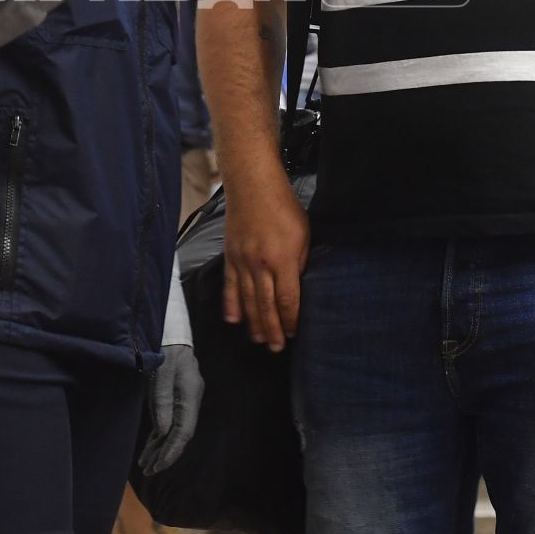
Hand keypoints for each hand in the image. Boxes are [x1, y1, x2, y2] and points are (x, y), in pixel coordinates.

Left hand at [138, 344, 203, 474]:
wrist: (169, 330)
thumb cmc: (164, 348)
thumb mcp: (160, 372)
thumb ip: (162, 401)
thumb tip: (162, 432)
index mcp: (190, 395)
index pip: (183, 431)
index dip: (172, 451)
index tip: (158, 466)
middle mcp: (189, 400)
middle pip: (179, 434)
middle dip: (165, 454)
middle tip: (148, 471)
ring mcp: (182, 399)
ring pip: (173, 430)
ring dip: (159, 447)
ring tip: (145, 464)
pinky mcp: (174, 397)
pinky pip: (167, 422)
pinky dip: (158, 436)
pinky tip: (149, 448)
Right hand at [222, 176, 308, 350]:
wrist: (252, 185)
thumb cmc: (283, 206)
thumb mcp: (304, 233)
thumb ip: (300, 262)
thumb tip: (297, 285)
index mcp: (283, 260)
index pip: (288, 300)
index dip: (291, 320)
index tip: (294, 333)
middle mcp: (260, 265)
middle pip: (266, 306)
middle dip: (272, 330)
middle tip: (276, 348)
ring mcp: (242, 262)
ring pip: (247, 300)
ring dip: (253, 323)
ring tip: (258, 340)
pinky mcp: (230, 256)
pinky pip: (230, 286)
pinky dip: (231, 305)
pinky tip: (234, 320)